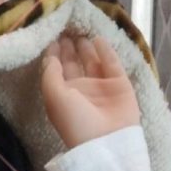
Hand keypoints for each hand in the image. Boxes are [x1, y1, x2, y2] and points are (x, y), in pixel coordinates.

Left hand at [41, 33, 140, 148]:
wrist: (107, 141)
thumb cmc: (76, 121)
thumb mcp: (54, 98)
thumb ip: (50, 75)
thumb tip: (50, 57)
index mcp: (63, 96)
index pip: (56, 71)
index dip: (53, 55)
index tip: (50, 37)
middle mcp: (81, 91)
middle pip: (73, 64)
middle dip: (68, 48)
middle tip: (65, 29)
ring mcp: (101, 87)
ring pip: (92, 61)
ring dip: (85, 47)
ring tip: (80, 30)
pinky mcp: (120, 84)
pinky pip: (112, 63)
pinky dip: (106, 51)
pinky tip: (98, 38)